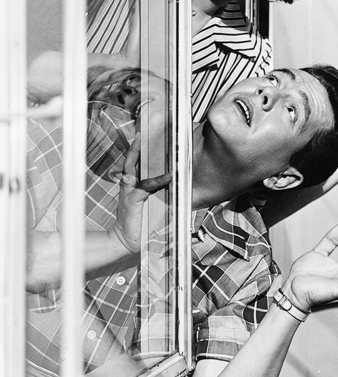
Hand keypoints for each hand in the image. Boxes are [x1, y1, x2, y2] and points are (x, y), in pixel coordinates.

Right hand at [111, 134, 171, 252]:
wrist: (124, 240)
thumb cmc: (139, 224)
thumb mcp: (148, 206)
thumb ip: (156, 195)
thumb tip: (173, 185)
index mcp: (131, 187)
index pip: (132, 165)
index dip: (135, 152)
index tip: (140, 139)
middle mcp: (128, 187)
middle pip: (129, 162)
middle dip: (134, 148)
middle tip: (139, 135)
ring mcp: (129, 193)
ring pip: (132, 170)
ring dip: (138, 156)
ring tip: (145, 144)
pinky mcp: (133, 201)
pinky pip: (145, 187)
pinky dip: (157, 181)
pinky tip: (168, 176)